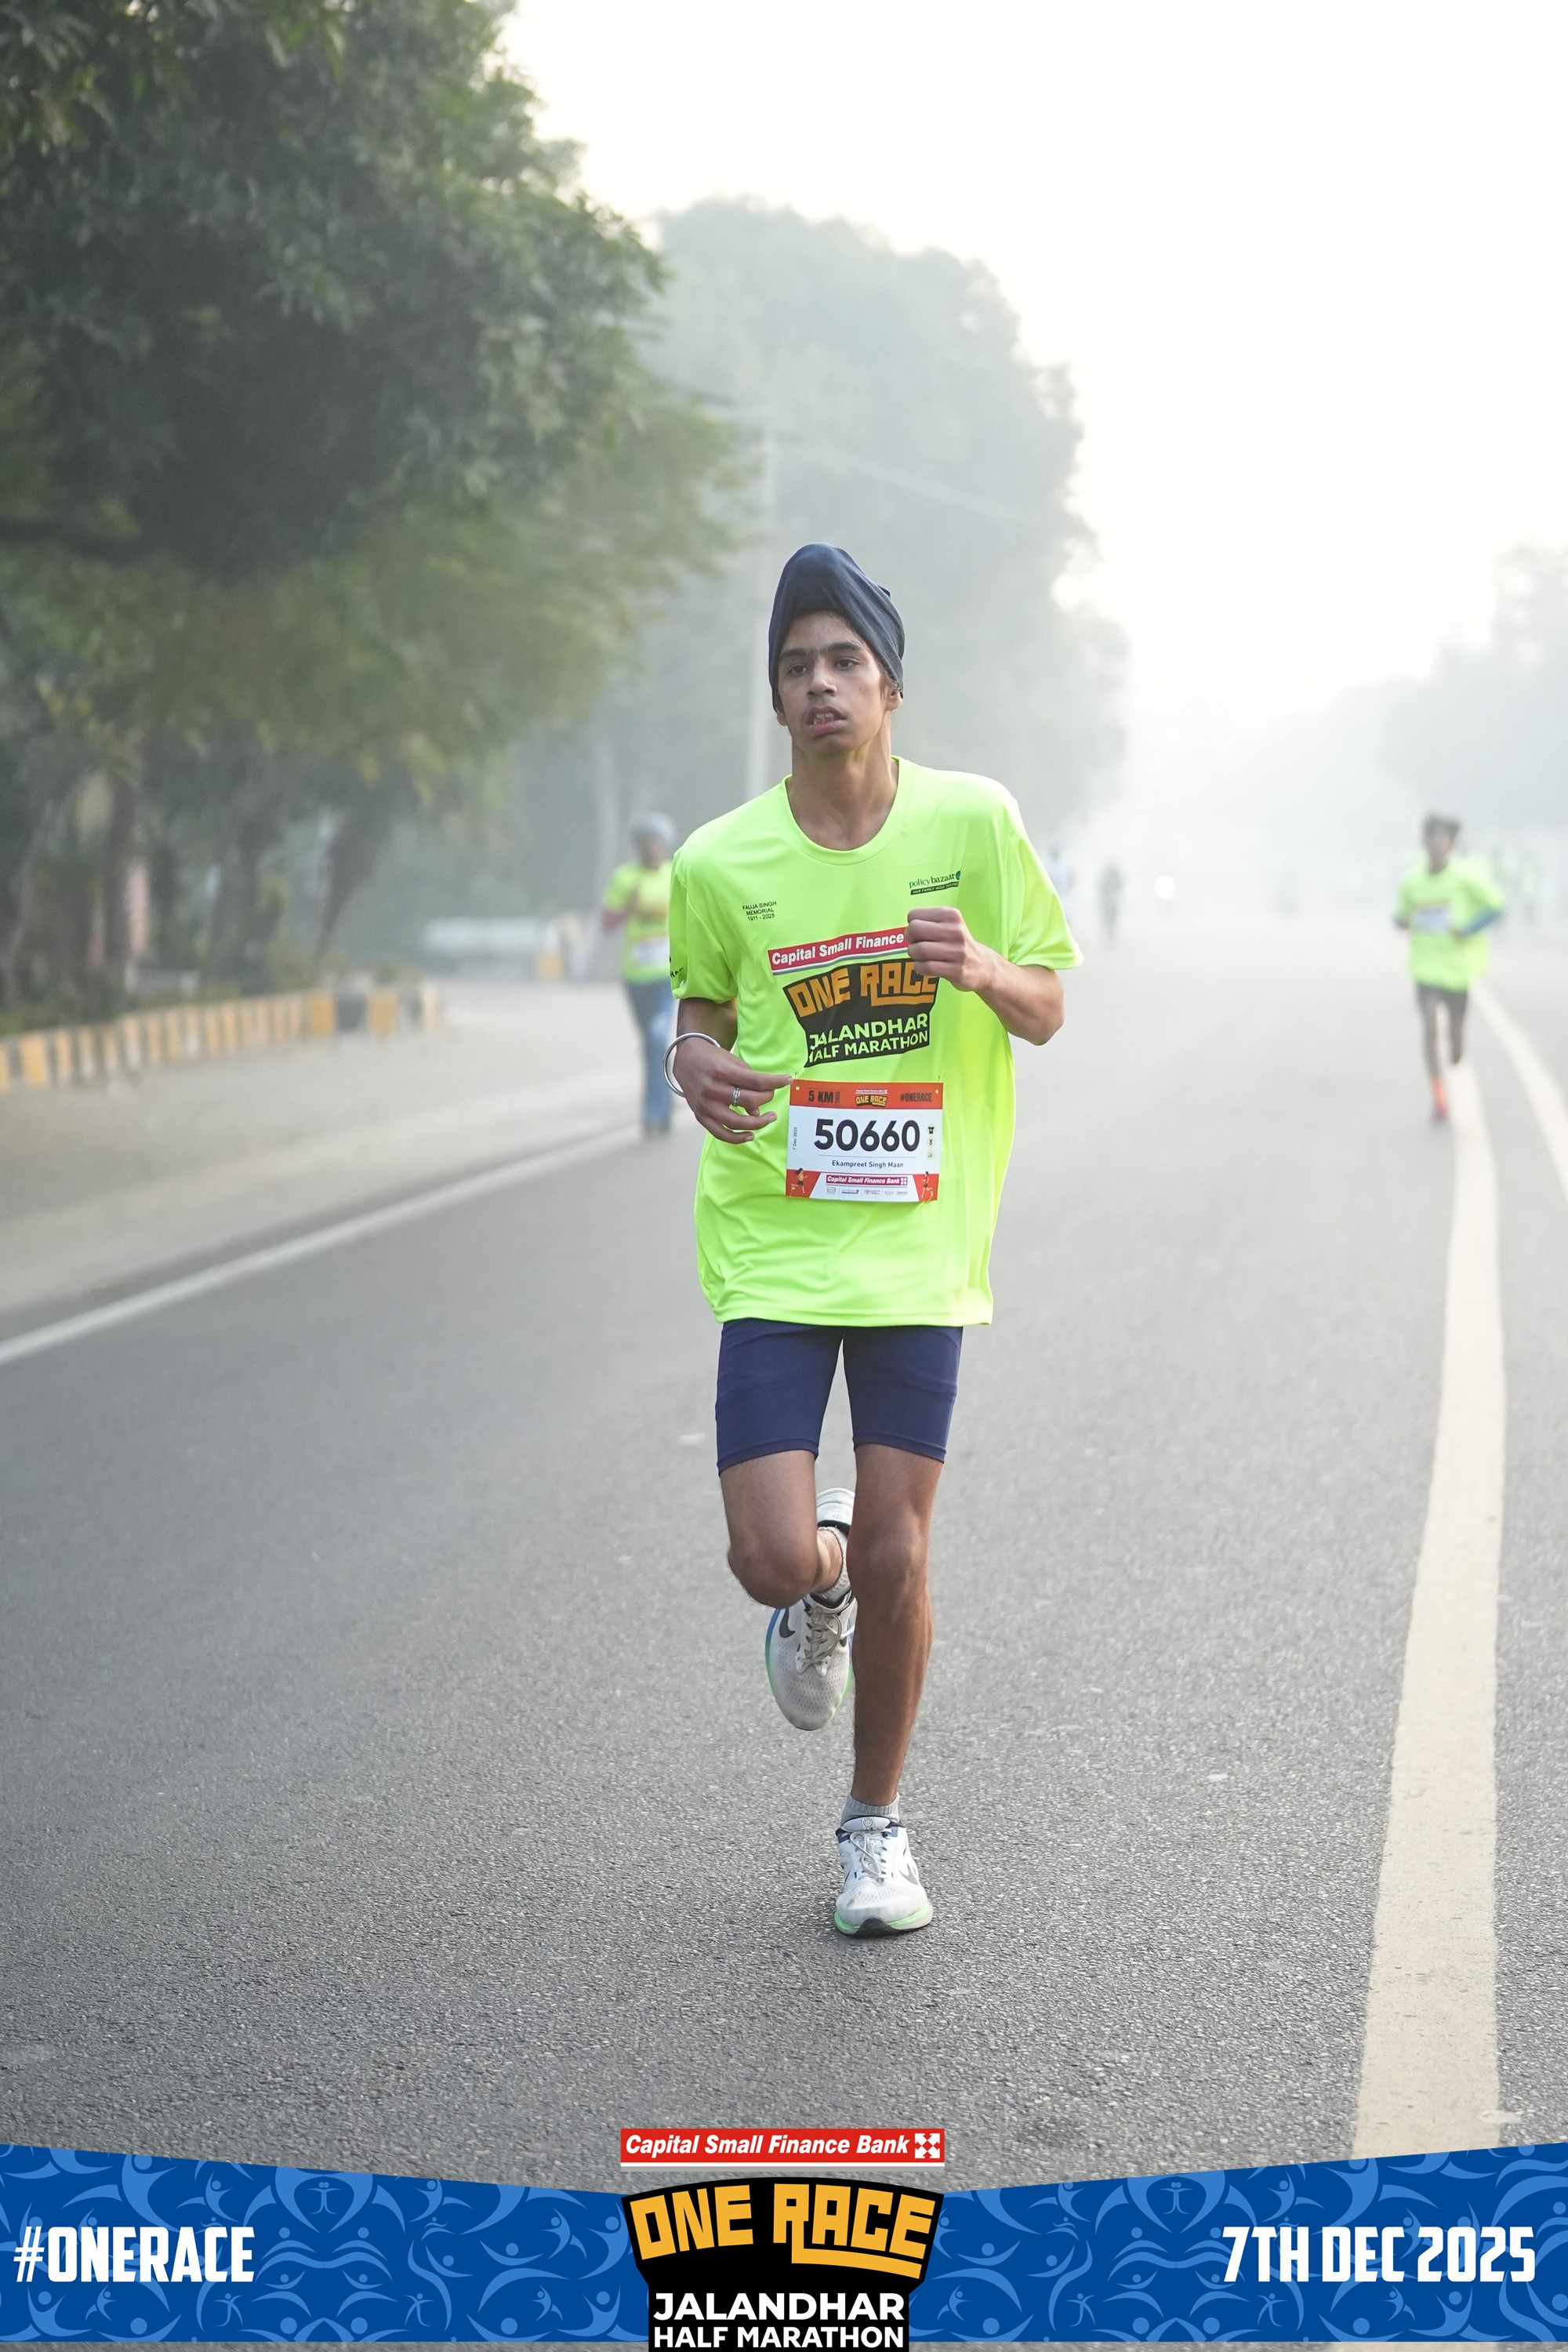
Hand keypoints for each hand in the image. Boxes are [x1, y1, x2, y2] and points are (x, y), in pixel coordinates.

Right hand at [674, 1035, 792, 1143]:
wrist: (686, 1061)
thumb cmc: (714, 1060)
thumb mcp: (732, 1061)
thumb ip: (748, 1081)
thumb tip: (758, 1111)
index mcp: (723, 1072)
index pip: (756, 1081)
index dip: (775, 1082)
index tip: (787, 1080)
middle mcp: (713, 1089)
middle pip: (749, 1100)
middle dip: (766, 1098)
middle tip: (771, 1095)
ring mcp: (706, 1105)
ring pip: (736, 1122)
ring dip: (758, 1123)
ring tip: (770, 1118)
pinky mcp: (701, 1116)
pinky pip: (720, 1133)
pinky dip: (737, 1138)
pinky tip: (750, 1135)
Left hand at [906, 905, 998, 991]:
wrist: (983, 965)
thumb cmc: (957, 943)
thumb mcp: (948, 925)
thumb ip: (928, 922)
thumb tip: (906, 931)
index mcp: (951, 915)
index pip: (914, 915)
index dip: (912, 925)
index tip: (920, 933)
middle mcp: (955, 931)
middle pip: (914, 929)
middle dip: (910, 939)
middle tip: (917, 944)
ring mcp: (957, 951)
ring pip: (919, 950)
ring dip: (914, 955)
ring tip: (921, 957)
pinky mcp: (955, 970)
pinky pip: (925, 967)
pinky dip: (919, 967)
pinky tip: (925, 967)